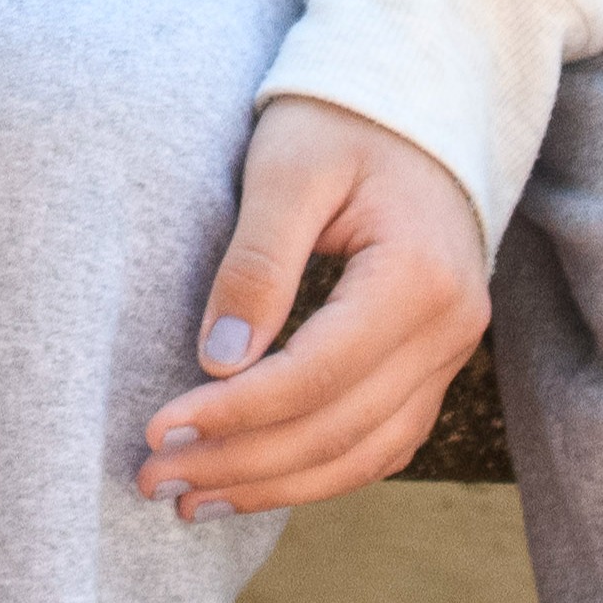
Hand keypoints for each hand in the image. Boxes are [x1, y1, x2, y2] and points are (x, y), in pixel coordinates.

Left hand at [138, 94, 493, 518]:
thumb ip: (255, 261)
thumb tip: (217, 360)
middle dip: (241, 463)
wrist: (416, 101)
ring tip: (188, 502)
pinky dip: (316, 472)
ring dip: (276, 484)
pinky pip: (379, 440)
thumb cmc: (340, 119)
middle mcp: (450, 332)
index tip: (157, 430)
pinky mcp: (430, 364)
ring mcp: (449, 355)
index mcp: (419, 281)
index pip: (317, 375)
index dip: (235, 414)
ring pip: (363, 452)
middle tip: (151, 480)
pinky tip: (252, 483)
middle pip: (338, 428)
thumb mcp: (286, 168)